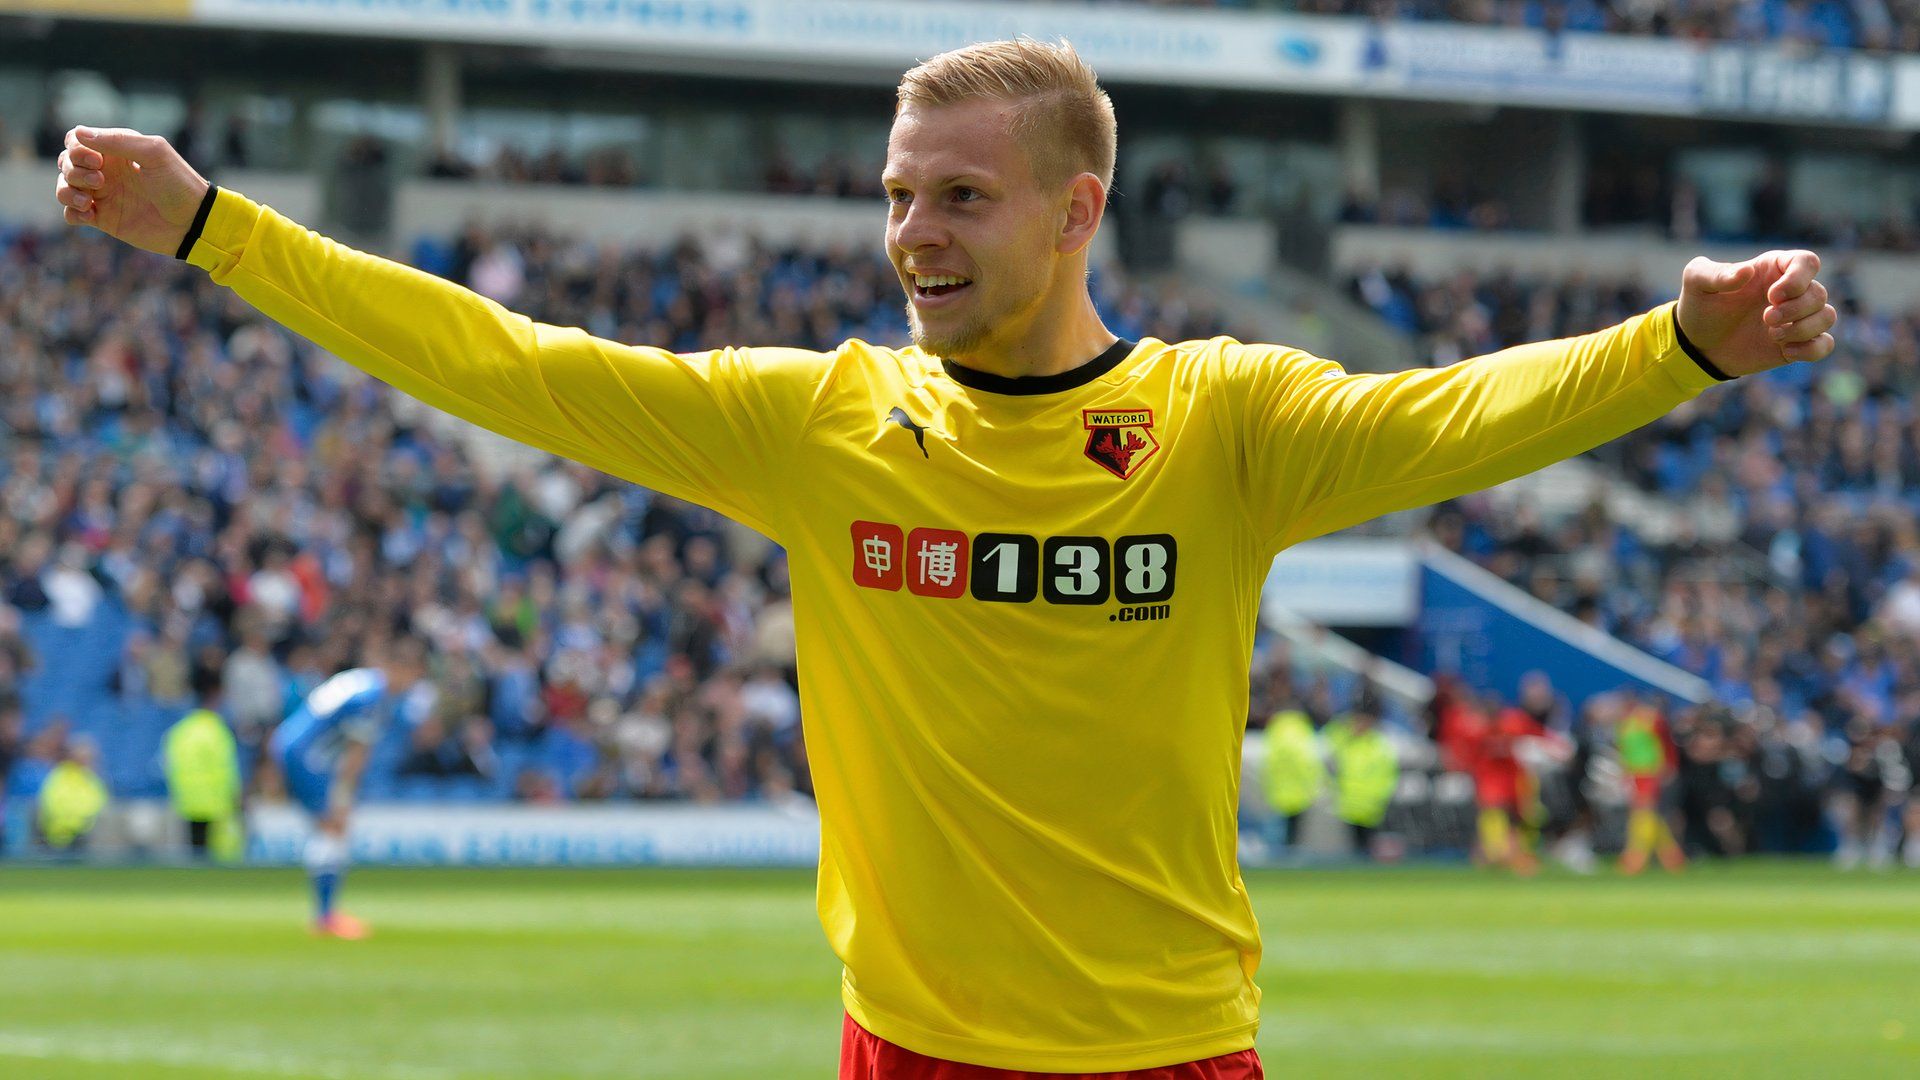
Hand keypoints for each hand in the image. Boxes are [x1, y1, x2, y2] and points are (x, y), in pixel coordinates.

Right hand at [54, 126, 210, 257]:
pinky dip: (72, 213)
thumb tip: (78, 134)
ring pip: (64, 187)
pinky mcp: (104, 219)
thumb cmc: (179, 184)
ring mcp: (103, 195)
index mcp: (116, 151)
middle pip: (66, 163)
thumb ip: (118, 141)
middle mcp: (106, 171)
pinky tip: (90, 215)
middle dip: (73, 170)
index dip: (76, 148)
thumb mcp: (154, 153)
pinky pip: (72, 215)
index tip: (97, 160)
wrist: (194, 223)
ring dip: (66, 190)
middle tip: (100, 181)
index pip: (76, 140)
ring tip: (87, 201)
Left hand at [1676, 250, 1835, 377]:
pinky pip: (1825, 344)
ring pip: (1827, 316)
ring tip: (1772, 335)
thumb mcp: (1696, 282)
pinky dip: (1812, 349)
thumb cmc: (1699, 306)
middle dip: (1795, 309)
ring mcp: (1796, 318)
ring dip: (1803, 328)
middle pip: (1818, 293)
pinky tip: (1786, 352)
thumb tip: (1746, 272)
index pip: (1807, 262)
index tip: (1773, 295)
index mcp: (1772, 269)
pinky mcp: (1797, 342)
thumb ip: (1715, 273)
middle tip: (1766, 319)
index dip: (1798, 279)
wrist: (1697, 344)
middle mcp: (1791, 291)